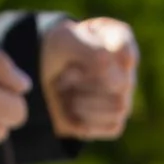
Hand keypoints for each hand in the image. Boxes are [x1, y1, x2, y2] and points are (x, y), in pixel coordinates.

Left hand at [40, 14, 138, 140]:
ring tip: (67, 93)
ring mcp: (123, 96)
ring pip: (119, 106)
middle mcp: (124, 68)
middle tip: (66, 74)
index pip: (126, 45)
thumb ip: (88, 48)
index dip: (120, 51)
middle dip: (87, 81)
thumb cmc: (53, 56)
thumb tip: (108, 67)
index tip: (110, 55)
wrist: (37, 86)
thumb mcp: (63, 43)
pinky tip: (74, 110)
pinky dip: (88, 120)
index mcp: (114, 38)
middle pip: (121, 81)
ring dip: (85, 102)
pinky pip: (112, 126)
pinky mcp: (115, 121)